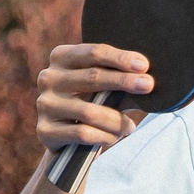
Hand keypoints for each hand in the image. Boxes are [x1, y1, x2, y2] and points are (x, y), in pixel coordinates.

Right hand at [37, 42, 151, 155]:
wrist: (68, 140)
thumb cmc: (92, 104)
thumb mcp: (104, 88)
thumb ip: (120, 80)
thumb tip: (148, 78)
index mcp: (62, 57)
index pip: (94, 53)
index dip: (120, 59)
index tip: (144, 66)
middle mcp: (48, 78)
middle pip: (92, 77)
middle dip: (124, 81)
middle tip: (148, 85)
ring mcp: (44, 104)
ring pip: (89, 111)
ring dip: (116, 120)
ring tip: (130, 126)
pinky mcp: (45, 130)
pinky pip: (83, 133)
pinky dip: (105, 136)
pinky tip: (115, 137)